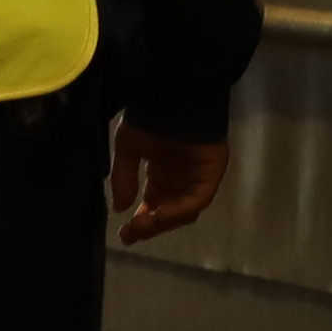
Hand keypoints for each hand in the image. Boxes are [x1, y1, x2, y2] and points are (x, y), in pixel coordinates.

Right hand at [107, 122, 222, 247]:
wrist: (172, 96)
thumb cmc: (149, 117)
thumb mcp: (127, 148)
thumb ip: (124, 178)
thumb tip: (119, 208)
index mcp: (162, 170)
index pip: (154, 203)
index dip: (141, 221)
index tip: (124, 234)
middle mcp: (181, 176)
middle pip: (170, 211)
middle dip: (151, 225)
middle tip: (132, 233)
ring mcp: (198, 175)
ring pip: (185, 210)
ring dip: (164, 221)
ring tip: (142, 225)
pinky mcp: (212, 172)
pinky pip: (197, 199)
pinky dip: (179, 210)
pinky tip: (159, 213)